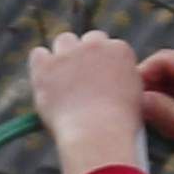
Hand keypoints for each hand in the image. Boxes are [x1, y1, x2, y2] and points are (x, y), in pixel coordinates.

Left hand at [25, 31, 146, 173]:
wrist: (97, 133)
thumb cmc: (118, 126)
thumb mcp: (134, 99)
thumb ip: (122, 81)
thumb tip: (111, 82)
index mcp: (120, 50)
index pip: (110, 47)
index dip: (105, 64)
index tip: (102, 79)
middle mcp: (95, 45)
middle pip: (89, 39)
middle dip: (87, 55)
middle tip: (83, 78)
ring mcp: (69, 54)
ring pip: (64, 40)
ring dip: (64, 55)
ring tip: (62, 79)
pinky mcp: (46, 66)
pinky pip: (38, 54)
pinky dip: (41, 65)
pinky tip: (44, 81)